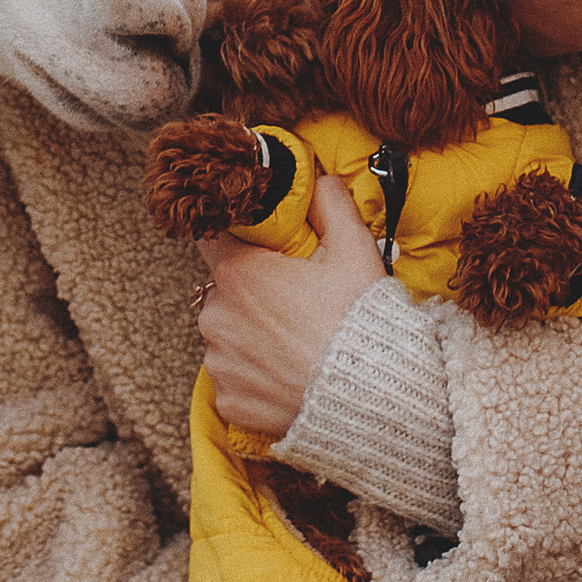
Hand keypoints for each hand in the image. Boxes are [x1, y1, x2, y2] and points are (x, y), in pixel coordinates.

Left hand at [197, 174, 385, 438]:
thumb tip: (318, 180)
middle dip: (252, 291)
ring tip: (297, 342)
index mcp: (238, 274)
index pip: (211, 235)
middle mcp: (217, 317)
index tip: (257, 243)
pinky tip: (290, 373)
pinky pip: (236, 379)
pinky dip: (256, 376)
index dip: (235, 235)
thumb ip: (330, 203)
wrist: (370, 398)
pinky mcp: (229, 401)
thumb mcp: (355, 248)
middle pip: (224, 290)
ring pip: (228, 336)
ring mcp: (220, 363)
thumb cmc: (359, 322)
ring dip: (252, 335)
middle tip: (295, 300)